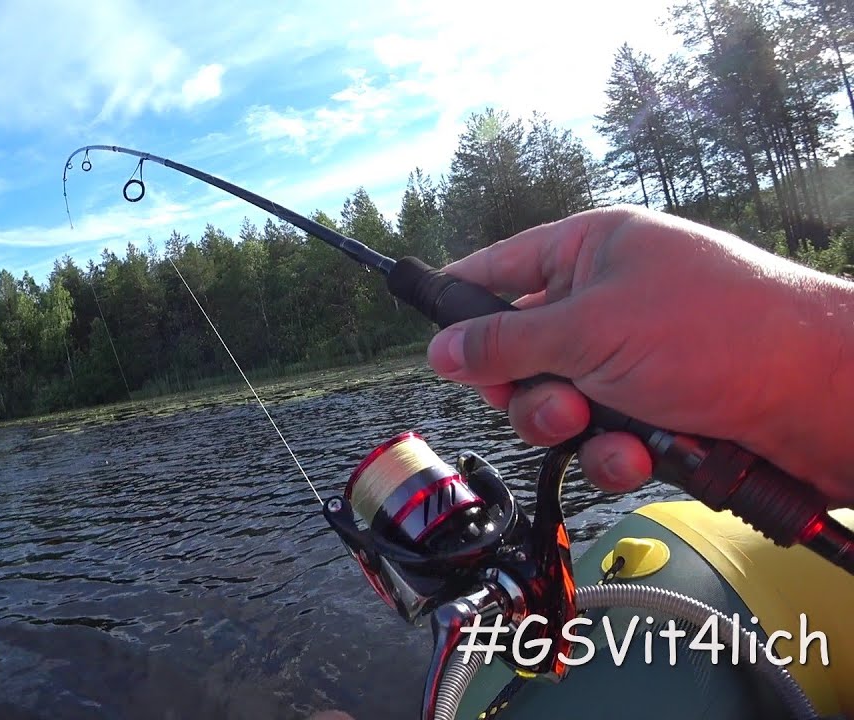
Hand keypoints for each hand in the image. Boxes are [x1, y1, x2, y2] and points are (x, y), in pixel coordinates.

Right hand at [425, 204, 853, 506]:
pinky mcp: (654, 409)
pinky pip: (598, 438)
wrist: (822, 395)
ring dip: (569, 427)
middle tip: (552, 400)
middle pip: (518, 351)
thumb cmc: (721, 332)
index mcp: (590, 250)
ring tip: (603, 426)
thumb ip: (505, 342)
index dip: (458, 302)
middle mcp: (608, 300)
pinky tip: (637, 453)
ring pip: (554, 404)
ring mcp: (631, 358)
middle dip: (526, 388)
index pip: (498, 269)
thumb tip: (440, 349)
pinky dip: (610, 452)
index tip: (426, 335)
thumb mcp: (591, 329)